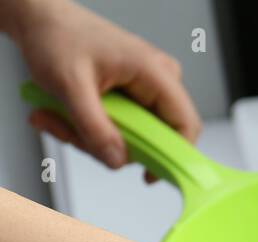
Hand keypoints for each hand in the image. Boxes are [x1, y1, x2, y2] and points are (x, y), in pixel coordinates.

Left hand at [4, 0, 200, 172]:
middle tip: (74, 133)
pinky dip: (90, 128)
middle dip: (111, 143)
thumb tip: (117, 159)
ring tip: (59, 117)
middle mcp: (158, 81)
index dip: (175, 156)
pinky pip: (121, 128)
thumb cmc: (57, 37)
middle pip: (154, 136)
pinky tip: (65, 115)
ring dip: (92, 136)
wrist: (42, 20)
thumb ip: (94, 126)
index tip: (149, 175)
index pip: (186, 124)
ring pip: (133, 136)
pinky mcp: (132, 97)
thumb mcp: (69, 84)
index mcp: (155, 72)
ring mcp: (145, 90)